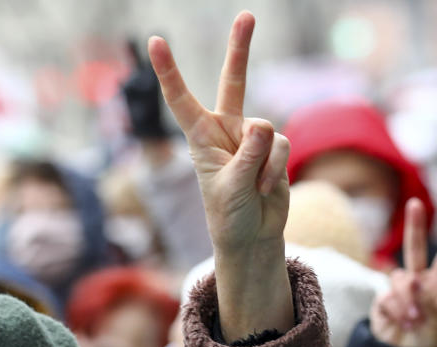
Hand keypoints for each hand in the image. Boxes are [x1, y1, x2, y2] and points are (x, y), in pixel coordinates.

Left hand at [149, 12, 292, 341]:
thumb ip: (248, 155)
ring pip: (266, 129)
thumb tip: (264, 125)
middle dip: (240, 50)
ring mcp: (252, 138)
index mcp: (200, 138)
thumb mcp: (231, 188)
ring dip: (262, 163)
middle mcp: (225, 131)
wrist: (252, 236)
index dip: (169, 71)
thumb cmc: (228, 214)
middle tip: (247, 15)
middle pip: (234, 82)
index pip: (181, 100)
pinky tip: (265, 188)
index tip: (155, 41)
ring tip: (251, 187)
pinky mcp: (275, 148)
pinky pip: (281, 146)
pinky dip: (274, 170)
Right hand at [370, 198, 436, 346]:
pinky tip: (402, 325)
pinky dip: (397, 312)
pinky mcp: (382, 304)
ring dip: (407, 299)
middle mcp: (418, 284)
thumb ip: (424, 297)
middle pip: (415, 250)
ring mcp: (398, 293)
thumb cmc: (427, 342)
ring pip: (399, 280)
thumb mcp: (435, 321)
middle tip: (415, 204)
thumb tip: (410, 278)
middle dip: (415, 226)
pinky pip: (386, 299)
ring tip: (414, 321)